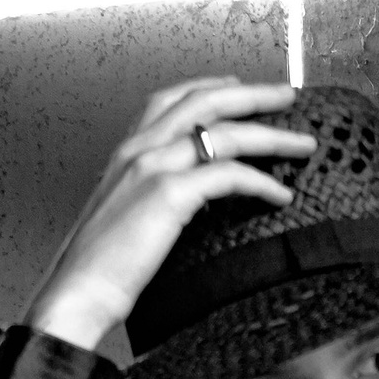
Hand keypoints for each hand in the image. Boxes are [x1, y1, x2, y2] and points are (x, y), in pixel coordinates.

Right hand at [23, 78, 316, 354]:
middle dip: (254, 94)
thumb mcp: (126, 218)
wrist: (75, 292)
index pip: (172, 98)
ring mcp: (152, 166)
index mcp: (126, 151)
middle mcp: (139, 148)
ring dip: (272, 134)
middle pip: (206, 100)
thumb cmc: (99, 267)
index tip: (241, 87)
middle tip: (288, 97)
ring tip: (302, 144)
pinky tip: (280, 194)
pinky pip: (229, 175)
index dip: (211, 87)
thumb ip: (153, 198)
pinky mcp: (168, 193)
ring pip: (225, 131)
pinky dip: (262, 182)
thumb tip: (191, 201)